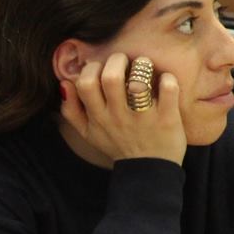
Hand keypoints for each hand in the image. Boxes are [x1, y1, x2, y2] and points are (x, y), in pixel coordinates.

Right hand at [61, 52, 185, 165]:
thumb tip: (64, 83)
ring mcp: (143, 117)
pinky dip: (168, 80)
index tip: (103, 68)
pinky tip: (165, 80)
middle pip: (111, 78)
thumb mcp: (88, 133)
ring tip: (145, 67)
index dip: (93, 68)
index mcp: (98, 117)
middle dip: (118, 61)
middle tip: (126, 62)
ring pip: (139, 82)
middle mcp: (118, 116)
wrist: (148, 172)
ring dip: (143, 66)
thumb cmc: (118, 145)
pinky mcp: (167, 119)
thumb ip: (71, 110)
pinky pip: (168, 91)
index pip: (85, 83)